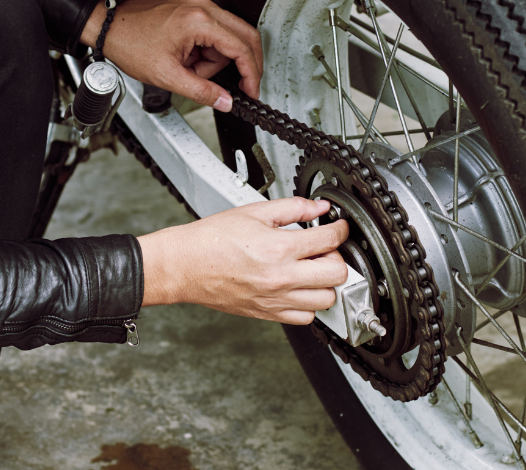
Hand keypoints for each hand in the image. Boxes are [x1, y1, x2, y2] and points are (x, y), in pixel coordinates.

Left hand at [80, 0, 262, 111]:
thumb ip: (201, 91)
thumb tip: (225, 101)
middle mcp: (204, 9)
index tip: (251, 90)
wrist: (110, 27)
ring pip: (229, 38)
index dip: (251, 74)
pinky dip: (208, 52)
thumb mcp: (167, 76)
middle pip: (245, 37)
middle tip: (240, 86)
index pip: (241, 48)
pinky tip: (189, 60)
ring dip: (217, 61)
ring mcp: (199, 8)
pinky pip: (215, 35)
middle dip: (243, 66)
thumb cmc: (131, 43)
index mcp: (199, 22)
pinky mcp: (194, 12)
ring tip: (189, 70)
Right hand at [138, 198, 348, 323]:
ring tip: (312, 268)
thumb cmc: (211, 239)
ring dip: (325, 282)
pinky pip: (306, 318)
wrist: (185, 265)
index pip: (330, 240)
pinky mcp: (268, 314)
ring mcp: (276, 300)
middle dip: (337, 257)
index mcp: (279, 248)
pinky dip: (309, 303)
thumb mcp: (254, 212)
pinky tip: (299, 287)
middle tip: (325, 249)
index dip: (341, 229)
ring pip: (326, 299)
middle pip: (337, 274)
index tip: (338, 227)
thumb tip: (319, 208)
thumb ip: (292, 208)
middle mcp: (282, 278)